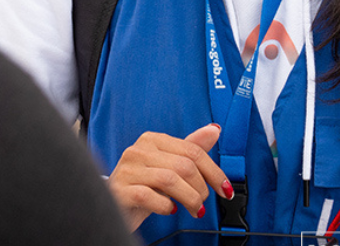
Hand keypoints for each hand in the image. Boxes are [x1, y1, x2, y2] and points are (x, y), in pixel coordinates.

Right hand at [106, 123, 235, 230]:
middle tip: (202, 204)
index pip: (193, 151)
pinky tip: (169, 209)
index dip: (214, 172)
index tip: (225, 189)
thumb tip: (214, 129)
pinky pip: (150, 196)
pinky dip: (166, 206)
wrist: (115, 203)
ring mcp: (128, 169)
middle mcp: (139, 150)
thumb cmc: (144, 185)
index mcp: (153, 140)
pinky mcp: (121, 189)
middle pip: (184, 166)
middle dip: (201, 189)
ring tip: (193, 210)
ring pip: (170, 180)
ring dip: (189, 199)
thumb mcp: (169, 166)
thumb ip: (191, 148)